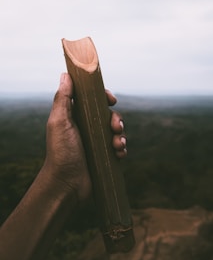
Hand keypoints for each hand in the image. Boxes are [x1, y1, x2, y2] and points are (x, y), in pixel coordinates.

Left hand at [44, 73, 126, 202]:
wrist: (67, 184)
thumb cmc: (61, 152)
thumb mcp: (59, 122)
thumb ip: (63, 99)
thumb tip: (65, 74)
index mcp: (75, 116)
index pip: (92, 100)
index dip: (104, 96)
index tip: (111, 99)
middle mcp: (87, 127)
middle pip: (108, 114)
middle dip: (116, 119)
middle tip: (116, 128)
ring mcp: (96, 142)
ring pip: (116, 131)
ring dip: (121, 135)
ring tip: (117, 145)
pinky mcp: (104, 155)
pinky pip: (119, 146)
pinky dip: (121, 148)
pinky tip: (118, 154)